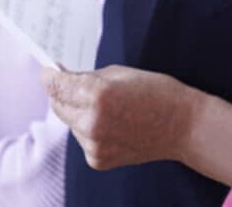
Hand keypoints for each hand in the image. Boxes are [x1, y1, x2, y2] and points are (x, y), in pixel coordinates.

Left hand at [41, 65, 193, 169]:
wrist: (183, 126)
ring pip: (70, 123)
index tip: (47, 72)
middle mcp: (92, 122)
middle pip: (58, 105)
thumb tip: (61, 78)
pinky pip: (82, 139)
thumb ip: (87, 77)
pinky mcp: (98, 160)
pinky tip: (112, 124)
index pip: (56, 85)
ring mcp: (94, 145)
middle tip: (75, 84)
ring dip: (78, 112)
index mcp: (97, 95)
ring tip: (106, 107)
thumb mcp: (120, 73)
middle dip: (63, 93)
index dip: (49, 76)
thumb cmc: (156, 92)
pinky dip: (89, 130)